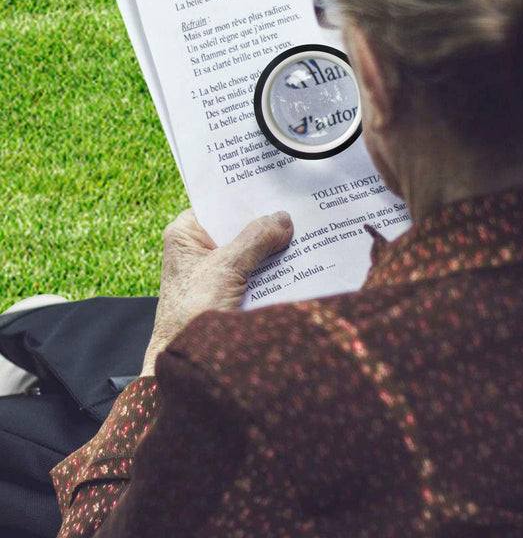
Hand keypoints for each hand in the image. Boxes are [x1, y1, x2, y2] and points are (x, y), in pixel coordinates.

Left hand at [141, 208, 292, 374]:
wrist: (186, 367)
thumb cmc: (192, 315)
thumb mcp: (226, 268)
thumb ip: (255, 239)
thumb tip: (282, 219)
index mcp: (186, 234)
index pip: (219, 202)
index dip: (245, 195)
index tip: (275, 185)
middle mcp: (199, 249)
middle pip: (238, 226)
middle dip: (266, 222)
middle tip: (298, 208)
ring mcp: (216, 271)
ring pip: (251, 249)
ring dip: (274, 246)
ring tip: (306, 231)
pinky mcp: (231, 291)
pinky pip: (257, 271)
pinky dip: (275, 268)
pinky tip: (299, 260)